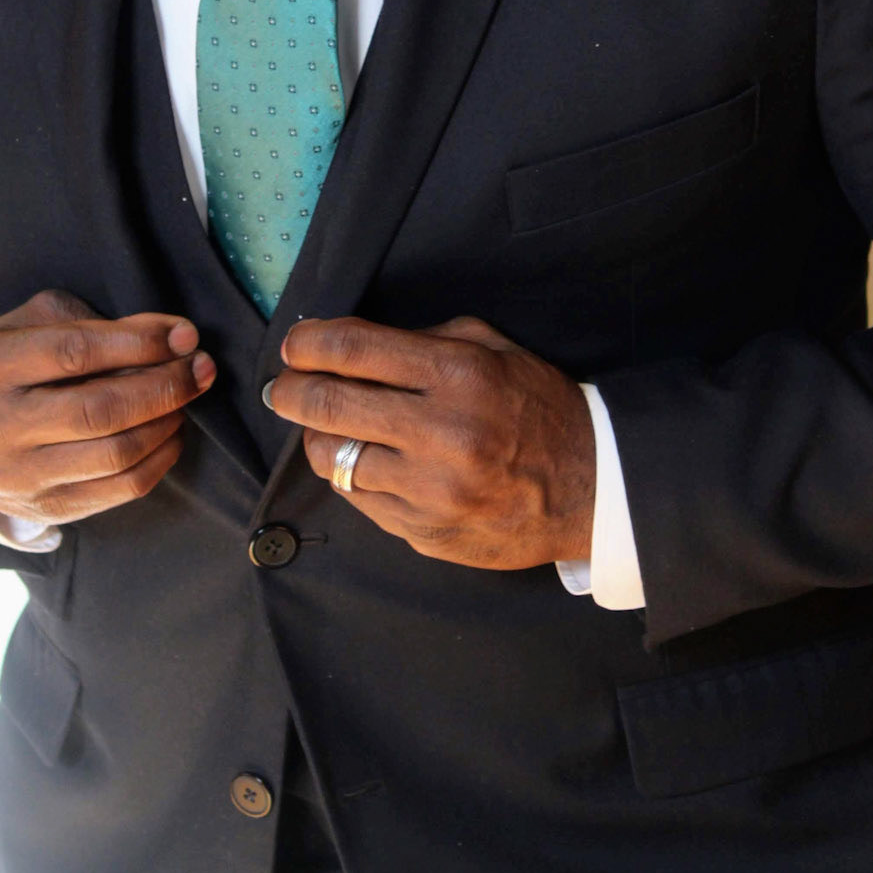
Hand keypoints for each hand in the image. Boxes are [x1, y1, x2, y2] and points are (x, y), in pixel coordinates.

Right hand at [0, 288, 214, 526]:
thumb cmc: (10, 367)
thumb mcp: (34, 326)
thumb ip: (96, 322)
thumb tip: (172, 335)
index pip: (75, 352)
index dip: (139, 343)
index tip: (185, 335)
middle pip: (99, 409)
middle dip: (164, 386)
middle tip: (200, 368)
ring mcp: (19, 476)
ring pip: (115, 454)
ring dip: (167, 422)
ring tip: (186, 398)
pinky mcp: (47, 509)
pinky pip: (120, 490)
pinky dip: (160, 459)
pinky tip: (171, 433)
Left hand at [266, 315, 594, 568]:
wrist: (591, 490)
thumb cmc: (538, 408)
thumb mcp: (494, 349)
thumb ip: (425, 340)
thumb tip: (349, 344)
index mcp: (458, 375)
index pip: (354, 349)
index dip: (309, 343)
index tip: (294, 346)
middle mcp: (440, 433)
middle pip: (329, 405)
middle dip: (290, 391)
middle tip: (281, 386)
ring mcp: (430, 491)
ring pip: (333, 458)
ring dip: (316, 437)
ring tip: (320, 425)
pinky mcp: (424, 533)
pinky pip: (359, 499)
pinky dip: (349, 475)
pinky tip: (358, 461)